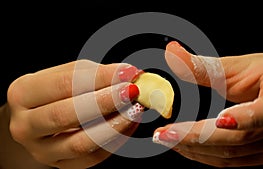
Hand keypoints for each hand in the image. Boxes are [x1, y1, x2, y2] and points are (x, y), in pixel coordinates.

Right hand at [6, 60, 143, 168]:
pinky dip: (114, 141)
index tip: (126, 72)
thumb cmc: (56, 91)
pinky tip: (129, 124)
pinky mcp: (60, 165)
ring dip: (112, 126)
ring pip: (79, 143)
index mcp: (22, 93)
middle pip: (66, 115)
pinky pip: (91, 158)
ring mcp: (40, 150)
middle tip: (132, 91)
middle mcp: (24, 125)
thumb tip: (127, 74)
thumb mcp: (69, 74)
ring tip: (135, 110)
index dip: (98, 78)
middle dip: (104, 102)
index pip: (63, 84)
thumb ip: (94, 74)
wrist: (40, 117)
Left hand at [152, 41, 262, 166]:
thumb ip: (205, 66)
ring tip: (165, 138)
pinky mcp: (259, 155)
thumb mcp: (240, 66)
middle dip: (197, 138)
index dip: (246, 117)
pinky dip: (202, 154)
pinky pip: (229, 161)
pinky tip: (183, 146)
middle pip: (239, 139)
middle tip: (164, 133)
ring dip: (194, 149)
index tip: (219, 118)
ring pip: (230, 155)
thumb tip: (172, 53)